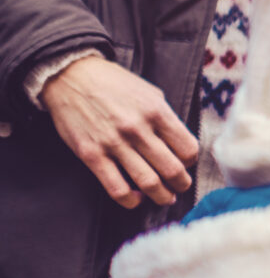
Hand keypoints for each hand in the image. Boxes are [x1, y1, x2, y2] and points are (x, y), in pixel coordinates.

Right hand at [40, 56, 197, 207]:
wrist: (72, 77)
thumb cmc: (114, 84)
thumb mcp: (150, 93)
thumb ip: (166, 118)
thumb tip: (179, 143)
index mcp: (157, 112)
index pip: (188, 148)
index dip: (191, 161)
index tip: (187, 164)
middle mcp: (138, 129)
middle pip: (172, 169)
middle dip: (181, 184)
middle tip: (181, 187)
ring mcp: (114, 144)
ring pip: (148, 182)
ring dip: (162, 196)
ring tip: (165, 198)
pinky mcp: (92, 155)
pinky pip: (116, 188)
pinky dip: (131, 200)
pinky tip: (136, 199)